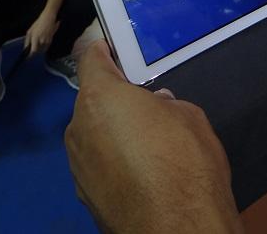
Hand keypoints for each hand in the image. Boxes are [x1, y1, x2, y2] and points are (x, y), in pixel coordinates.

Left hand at [25, 12, 59, 55]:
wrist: (48, 19)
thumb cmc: (38, 24)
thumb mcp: (30, 31)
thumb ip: (27, 41)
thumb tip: (25, 48)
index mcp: (35, 38)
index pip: (33, 51)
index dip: (31, 55)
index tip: (28, 57)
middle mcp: (42, 41)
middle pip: (38, 51)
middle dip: (35, 52)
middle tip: (31, 50)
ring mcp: (47, 41)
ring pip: (42, 50)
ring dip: (39, 49)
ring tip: (37, 44)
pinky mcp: (51, 40)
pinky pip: (46, 47)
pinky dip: (43, 46)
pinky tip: (41, 41)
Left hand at [65, 41, 243, 233]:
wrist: (176, 229)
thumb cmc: (184, 163)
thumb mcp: (188, 116)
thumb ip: (165, 104)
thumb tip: (157, 105)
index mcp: (100, 97)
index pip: (91, 59)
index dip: (104, 51)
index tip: (114, 50)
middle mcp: (78, 127)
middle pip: (93, 101)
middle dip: (116, 100)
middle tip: (146, 108)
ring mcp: (77, 164)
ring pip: (93, 134)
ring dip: (112, 133)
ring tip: (147, 147)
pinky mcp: (83, 194)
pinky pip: (97, 164)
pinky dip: (112, 163)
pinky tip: (140, 174)